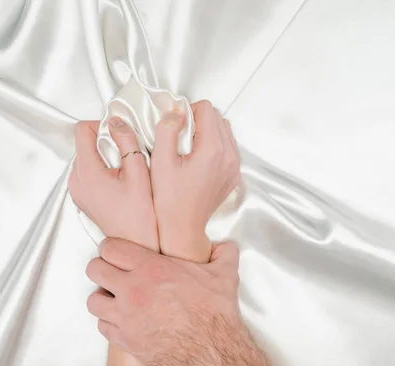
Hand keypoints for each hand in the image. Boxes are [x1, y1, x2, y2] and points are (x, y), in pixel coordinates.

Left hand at [69, 119, 157, 250]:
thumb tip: (116, 121)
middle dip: (105, 142)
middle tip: (127, 154)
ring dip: (104, 156)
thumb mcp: (139, 172)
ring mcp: (77, 190)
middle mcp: (77, 180)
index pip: (82, 130)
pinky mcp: (82, 197)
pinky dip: (102, 170)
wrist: (137, 244)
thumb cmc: (141, 216)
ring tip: (125, 171)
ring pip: (86, 157)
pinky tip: (120, 182)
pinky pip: (88, 172)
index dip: (101, 125)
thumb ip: (126, 141)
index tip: (119, 133)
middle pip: (84, 143)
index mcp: (87, 172)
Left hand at [86, 239, 289, 365]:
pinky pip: (102, 326)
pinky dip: (109, 322)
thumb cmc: (215, 314)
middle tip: (112, 273)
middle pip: (94, 269)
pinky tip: (123, 320)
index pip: (110, 248)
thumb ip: (222, 253)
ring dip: (103, 297)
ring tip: (115, 298)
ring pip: (93, 300)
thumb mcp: (224, 274)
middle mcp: (133, 290)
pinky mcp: (125, 340)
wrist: (213, 351)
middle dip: (102, 269)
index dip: (111, 249)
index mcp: (152, 268)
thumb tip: (223, 246)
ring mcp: (126, 317)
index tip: (116, 253)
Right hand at [151, 100, 240, 262]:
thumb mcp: (160, 160)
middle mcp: (229, 156)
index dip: (188, 111)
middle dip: (198, 120)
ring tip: (188, 148)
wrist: (181, 228)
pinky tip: (198, 160)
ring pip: (225, 132)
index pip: (207, 109)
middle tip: (179, 137)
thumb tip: (175, 112)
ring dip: (207, 132)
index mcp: (213, 149)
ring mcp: (234, 167)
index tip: (175, 125)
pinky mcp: (233, 176)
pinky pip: (229, 149)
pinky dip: (214, 146)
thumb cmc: (168, 199)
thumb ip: (167, 129)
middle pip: (218, 118)